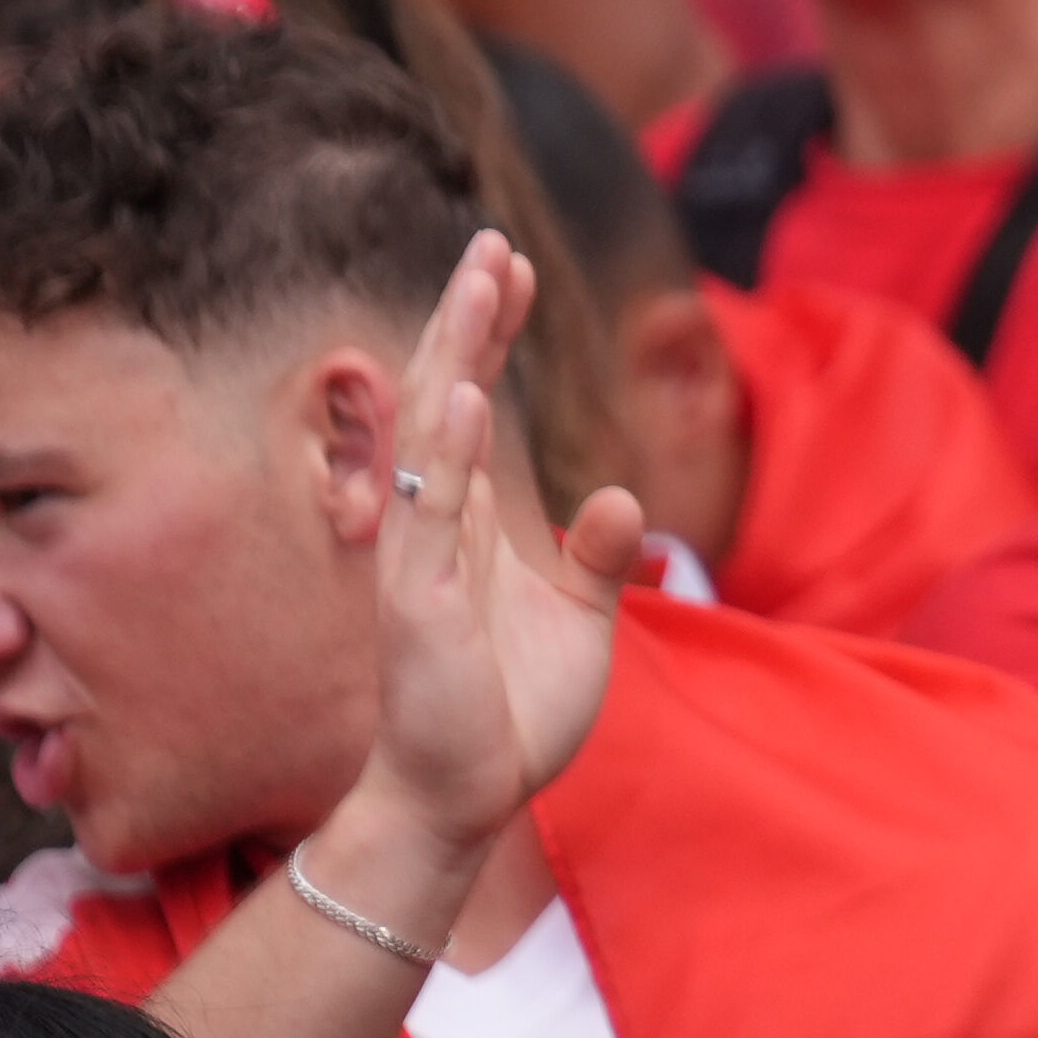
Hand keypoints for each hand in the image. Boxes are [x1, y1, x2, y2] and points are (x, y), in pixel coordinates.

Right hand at [342, 232, 638, 873]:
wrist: (465, 797)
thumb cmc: (511, 710)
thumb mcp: (582, 619)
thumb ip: (599, 555)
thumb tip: (618, 494)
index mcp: (473, 520)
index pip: (478, 402)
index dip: (492, 334)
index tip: (510, 262)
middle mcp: (438, 523)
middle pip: (449, 395)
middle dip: (469, 318)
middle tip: (490, 239)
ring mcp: (422, 558)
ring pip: (433, 436)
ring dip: (456, 357)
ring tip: (476, 282)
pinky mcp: (419, 603)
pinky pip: (432, 517)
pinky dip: (450, 456)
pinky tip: (468, 398)